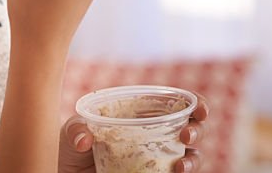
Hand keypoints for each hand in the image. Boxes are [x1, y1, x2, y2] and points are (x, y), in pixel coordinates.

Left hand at [58, 95, 209, 172]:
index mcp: (144, 114)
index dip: (196, 104)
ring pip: (190, 158)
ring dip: (192, 161)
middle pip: (192, 130)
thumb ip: (76, 129)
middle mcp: (158, 135)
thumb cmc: (73, 146)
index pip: (179, 104)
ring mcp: (158, 159)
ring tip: (180, 167)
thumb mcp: (71, 131)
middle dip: (197, 131)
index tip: (200, 109)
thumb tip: (85, 139)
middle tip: (185, 136)